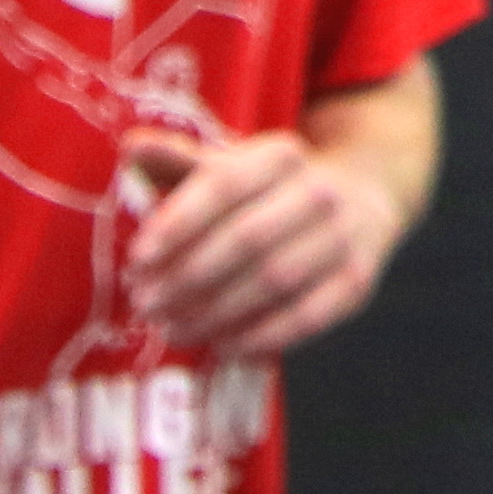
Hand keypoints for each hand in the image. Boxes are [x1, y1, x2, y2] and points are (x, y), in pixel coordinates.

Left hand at [115, 127, 406, 360]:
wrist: (361, 202)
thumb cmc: (271, 192)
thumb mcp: (232, 167)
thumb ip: (181, 161)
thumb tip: (131, 146)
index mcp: (282, 154)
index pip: (225, 186)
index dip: (179, 223)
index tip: (137, 260)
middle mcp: (320, 190)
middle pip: (247, 238)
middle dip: (188, 276)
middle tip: (145, 305)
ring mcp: (343, 236)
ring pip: (274, 280)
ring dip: (216, 312)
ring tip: (172, 329)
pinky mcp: (357, 281)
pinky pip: (306, 316)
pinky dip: (260, 336)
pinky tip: (222, 346)